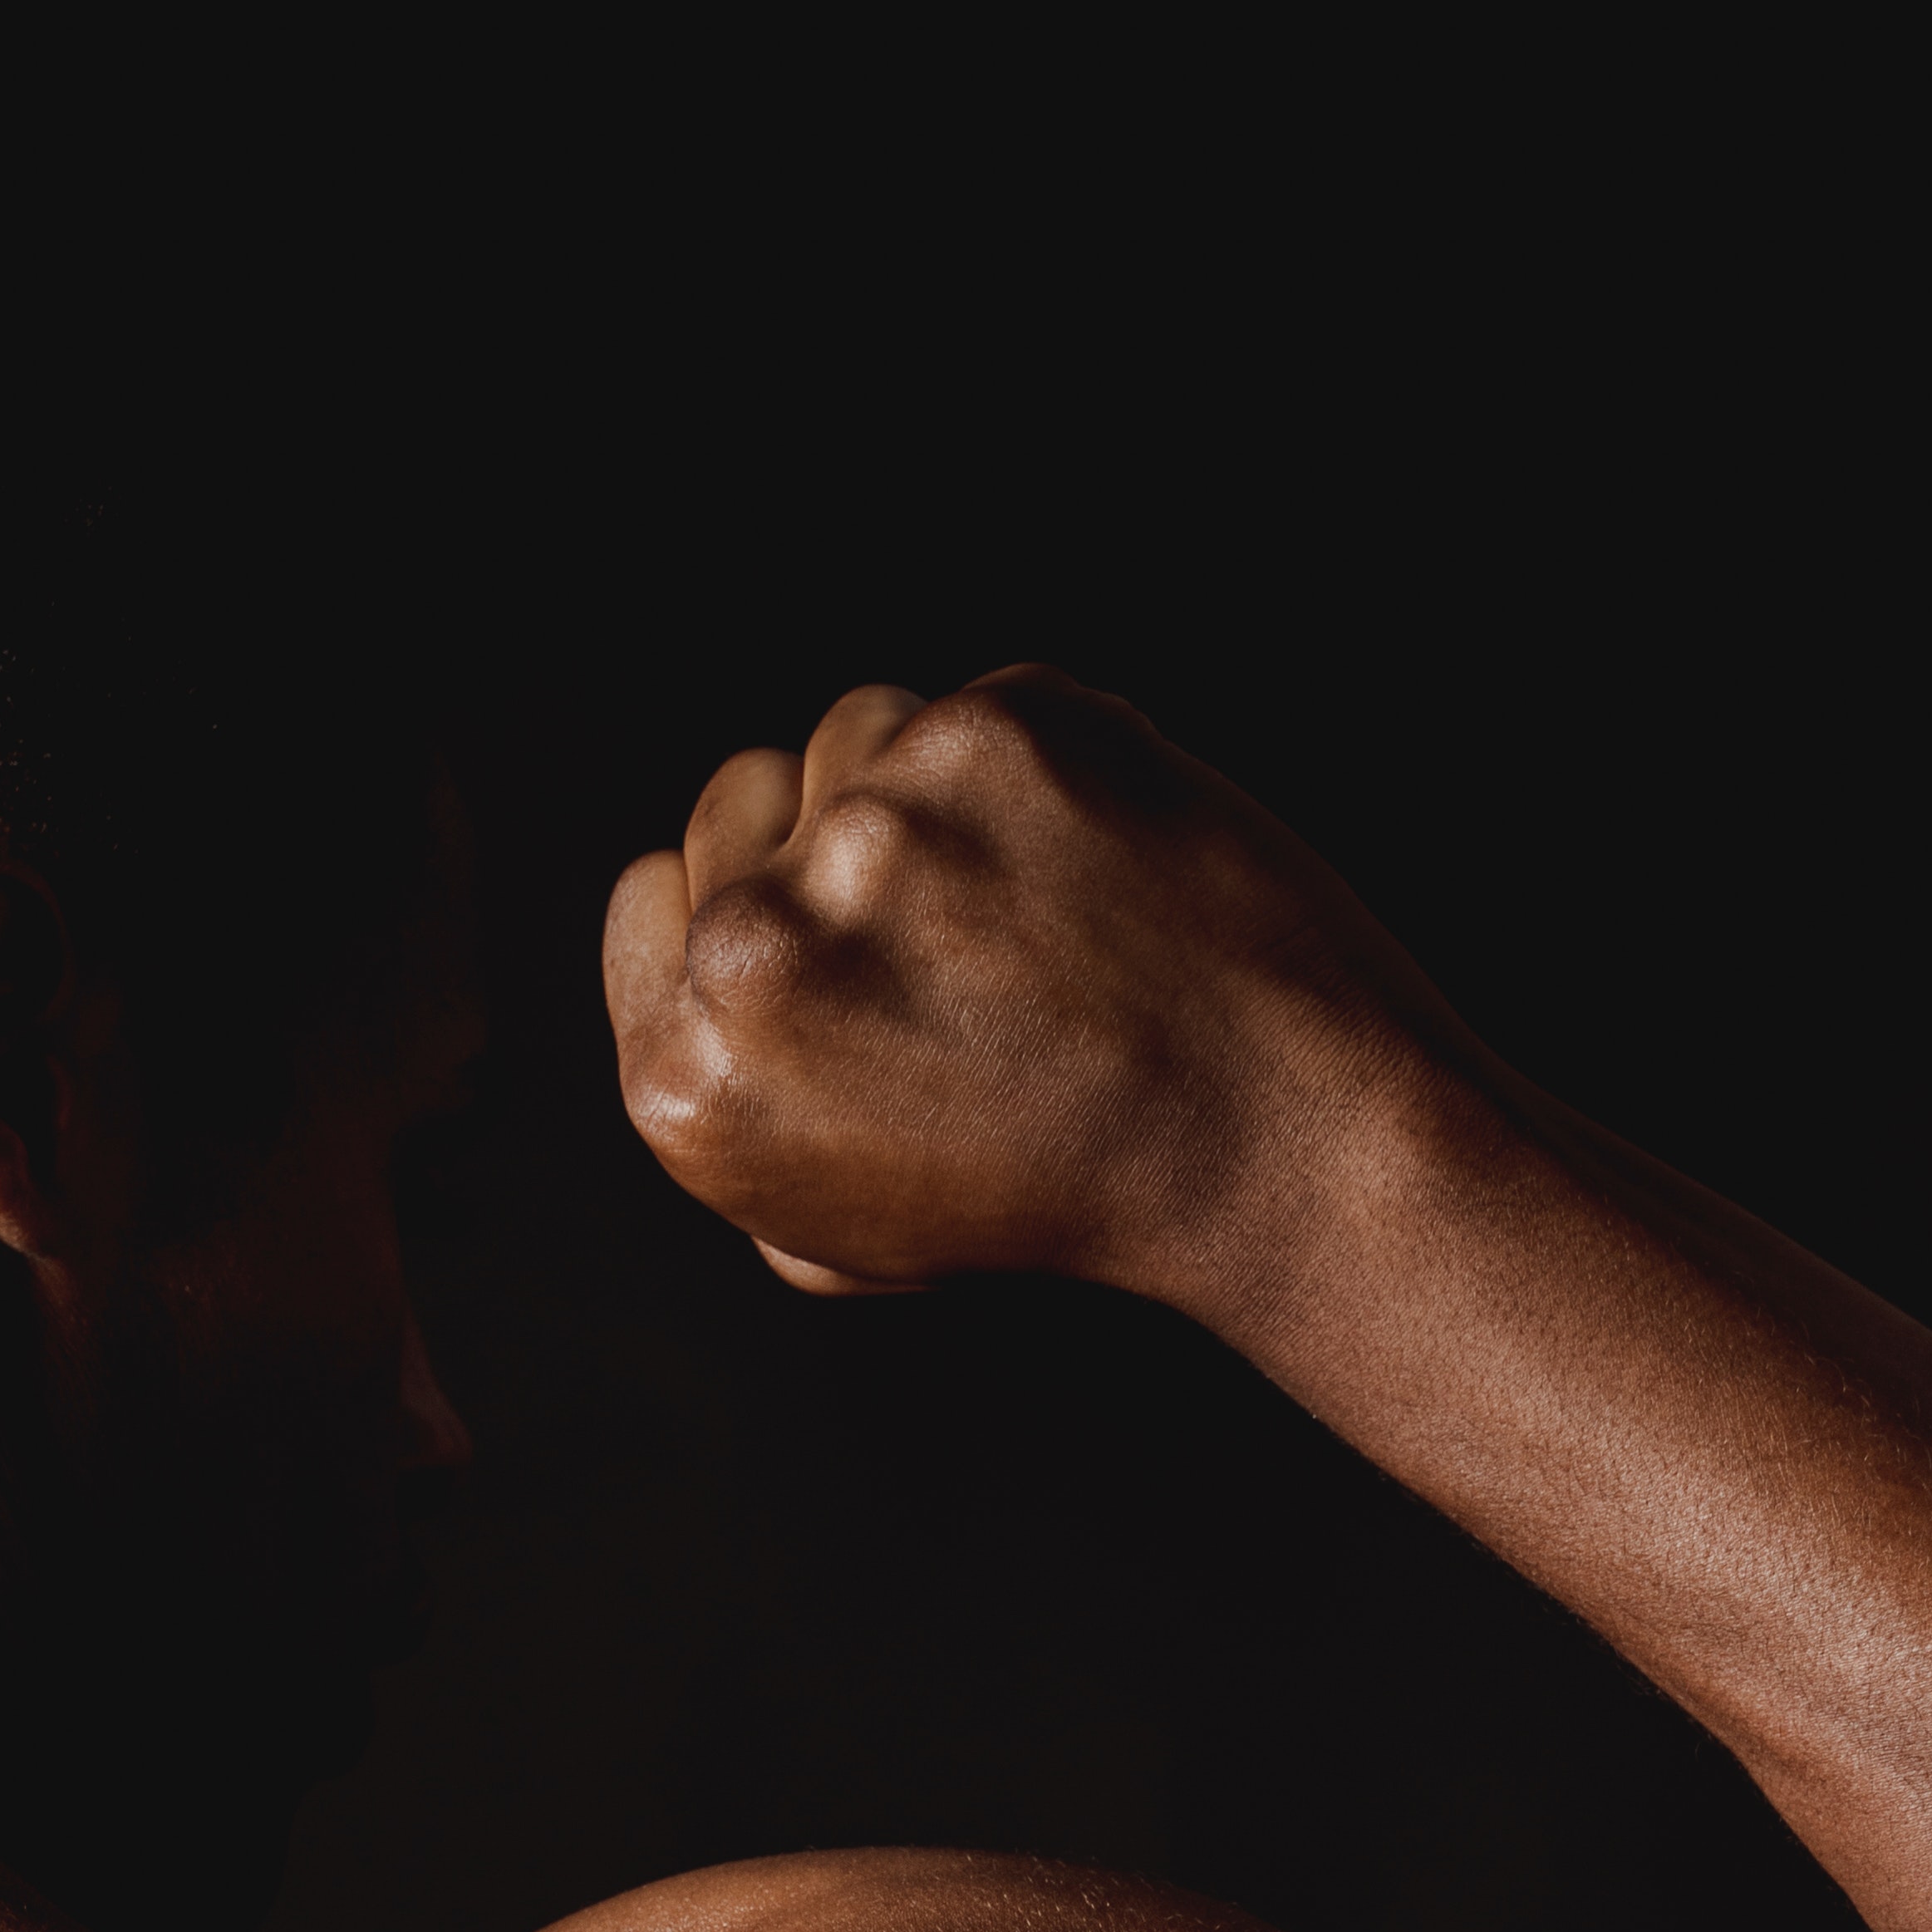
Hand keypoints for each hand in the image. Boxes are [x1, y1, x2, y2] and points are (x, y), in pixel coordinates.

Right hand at [601, 671, 1464, 1298]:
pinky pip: (969, 709)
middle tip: (962, 957)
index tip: (847, 957)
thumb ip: (746, 1092)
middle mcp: (756, 950)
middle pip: (736, 799)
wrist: (1282, 1146)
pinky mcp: (992, 734)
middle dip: (831, 850)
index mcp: (687, 1086)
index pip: (649, 896)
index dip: (752, 914)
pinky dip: (1037, 772)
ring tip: (1045, 922)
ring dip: (935, 804)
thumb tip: (699, 964)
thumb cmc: (1074, 1194)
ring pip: (856, 741)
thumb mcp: (852, 1222)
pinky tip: (1102, 869)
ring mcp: (876, 825)